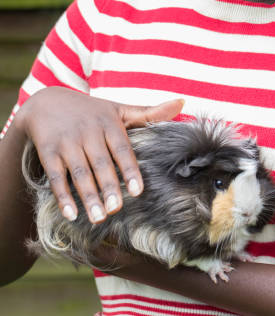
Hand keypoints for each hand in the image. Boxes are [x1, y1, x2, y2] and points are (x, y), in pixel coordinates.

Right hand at [18, 87, 183, 224]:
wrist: (47, 101)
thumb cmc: (91, 111)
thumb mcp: (118, 109)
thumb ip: (148, 113)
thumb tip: (182, 103)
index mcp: (109, 123)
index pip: (121, 148)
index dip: (130, 169)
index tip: (138, 190)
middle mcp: (88, 132)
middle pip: (100, 163)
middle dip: (108, 186)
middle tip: (117, 210)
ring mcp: (67, 142)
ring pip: (79, 172)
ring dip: (88, 195)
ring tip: (99, 217)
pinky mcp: (48, 151)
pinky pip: (55, 176)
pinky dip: (62, 196)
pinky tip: (71, 214)